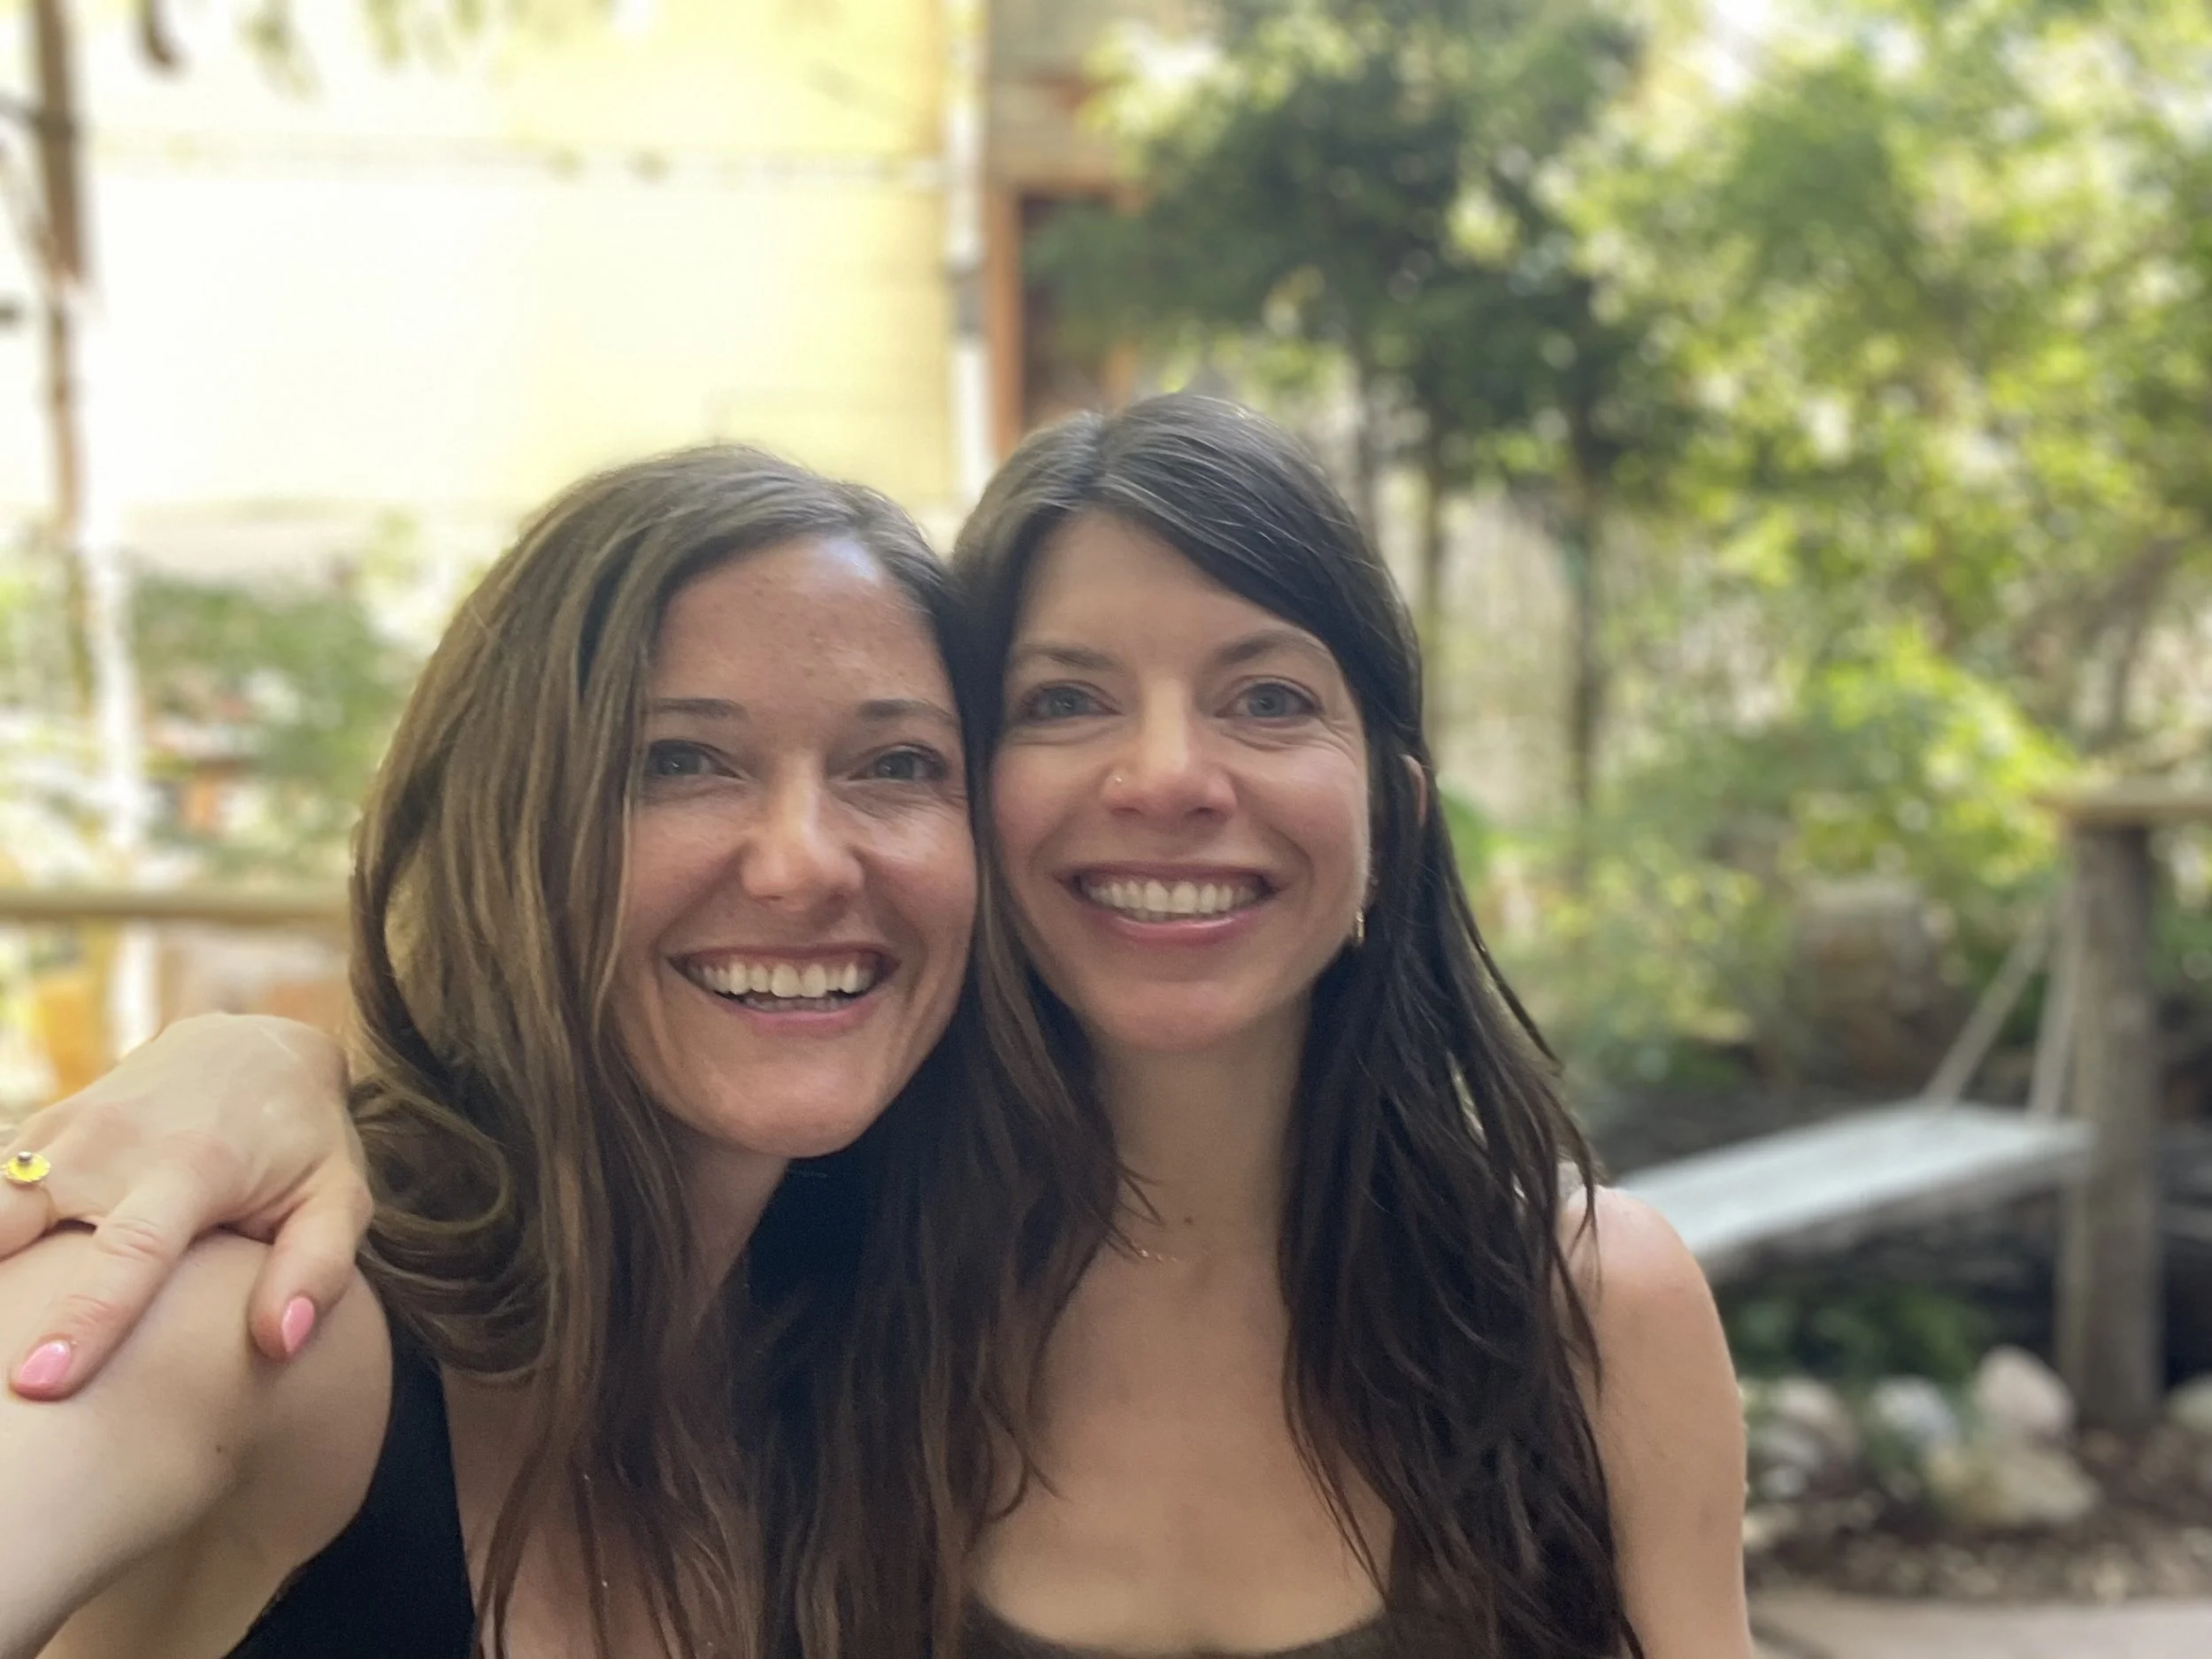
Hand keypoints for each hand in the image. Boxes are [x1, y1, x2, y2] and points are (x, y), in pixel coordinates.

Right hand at [0, 1013, 369, 1398]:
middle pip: (16, 1218)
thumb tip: (281, 1343)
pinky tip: (2, 1288)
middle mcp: (114, 1142)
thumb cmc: (301, 1141)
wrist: (256, 1045)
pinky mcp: (37, 1131)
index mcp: (193, 1166)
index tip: (40, 1385)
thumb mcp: (337, 1197)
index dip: (85, 1320)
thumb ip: (317, 1269)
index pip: (129, 1253)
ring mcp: (66, 1130)